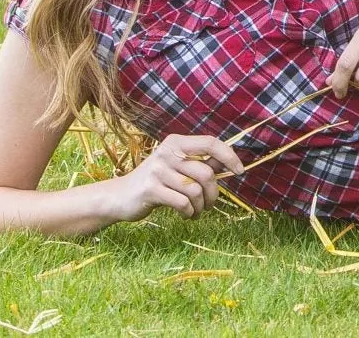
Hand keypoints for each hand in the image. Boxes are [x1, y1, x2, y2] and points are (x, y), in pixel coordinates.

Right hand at [109, 134, 242, 222]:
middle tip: (209, 205)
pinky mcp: (151, 189)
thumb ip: (200, 163)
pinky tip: (186, 215)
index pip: (210, 142)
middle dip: (213, 193)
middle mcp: (167, 152)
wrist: (119, 197)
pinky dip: (189, 213)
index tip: (239, 171)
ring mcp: (157, 170)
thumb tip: (227, 162)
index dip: (229, 156)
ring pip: (195, 190)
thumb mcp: (177, 168)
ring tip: (197, 212)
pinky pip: (182, 203)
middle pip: (206, 172)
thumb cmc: (156, 183)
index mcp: (176, 142)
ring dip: (201, 207)